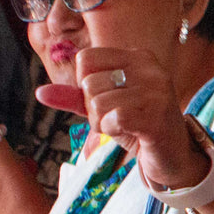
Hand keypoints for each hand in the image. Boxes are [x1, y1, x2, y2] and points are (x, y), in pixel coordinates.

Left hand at [36, 47, 201, 184]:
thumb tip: (40, 93)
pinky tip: (131, 133)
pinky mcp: (157, 114)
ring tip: (125, 126)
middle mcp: (150, 68)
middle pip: (89, 82)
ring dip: (103, 122)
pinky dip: (112, 130)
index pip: (86, 58)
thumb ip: (75, 97)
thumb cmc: (138, 126)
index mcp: (138, 57)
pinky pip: (112, 117)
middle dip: (93, 108)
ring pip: (97, 102)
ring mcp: (157, 90)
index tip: (108, 99)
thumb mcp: (104, 107)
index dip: (85, 85)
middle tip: (118, 118)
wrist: (173, 156)